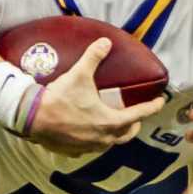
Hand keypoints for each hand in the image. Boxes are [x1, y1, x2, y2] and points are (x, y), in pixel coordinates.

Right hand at [28, 41, 163, 154]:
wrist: (32, 118)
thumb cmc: (60, 98)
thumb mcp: (79, 74)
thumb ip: (94, 57)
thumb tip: (105, 42)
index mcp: (110, 121)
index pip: (139, 114)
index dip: (152, 107)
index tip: (160, 102)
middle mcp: (102, 138)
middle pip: (127, 134)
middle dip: (134, 125)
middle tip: (136, 115)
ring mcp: (88, 147)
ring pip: (109, 144)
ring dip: (115, 134)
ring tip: (113, 123)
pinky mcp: (74, 151)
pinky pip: (90, 148)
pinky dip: (94, 140)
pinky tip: (89, 133)